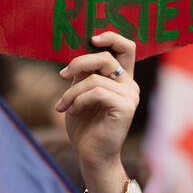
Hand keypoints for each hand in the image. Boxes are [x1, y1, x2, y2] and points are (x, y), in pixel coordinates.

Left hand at [55, 31, 137, 192]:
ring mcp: (130, 96)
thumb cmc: (85, 126)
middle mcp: (130, 85)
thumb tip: (77, 53)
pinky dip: (78, 100)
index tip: (91, 39)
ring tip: (62, 106)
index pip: (127, 47)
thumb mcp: (80, 93)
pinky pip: (96, 92)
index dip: (111, 36)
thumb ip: (84, 74)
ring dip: (71, 92)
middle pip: (107, 57)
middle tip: (62, 75)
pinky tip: (73, 111)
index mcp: (122, 79)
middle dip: (80, 62)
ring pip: (94, 79)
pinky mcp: (125, 107)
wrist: (91, 156)